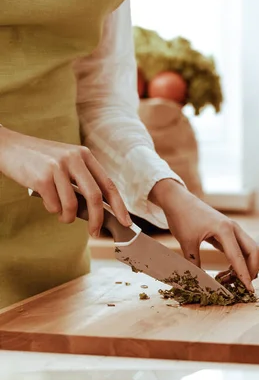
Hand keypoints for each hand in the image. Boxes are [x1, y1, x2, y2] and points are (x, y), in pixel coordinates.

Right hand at [0, 127, 131, 236]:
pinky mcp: (42, 177)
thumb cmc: (39, 160)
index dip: (119, 205)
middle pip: (95, 197)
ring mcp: (58, 167)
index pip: (108, 184)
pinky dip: (52, 210)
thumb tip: (97, 212)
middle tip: (95, 232)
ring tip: (62, 215)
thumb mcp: (65, 162)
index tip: (126, 222)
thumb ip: (81, 180)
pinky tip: (46, 201)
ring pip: (72, 205)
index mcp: (84, 155)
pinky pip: (54, 206)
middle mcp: (74, 158)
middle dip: (97, 219)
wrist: (8, 147)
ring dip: (67, 217)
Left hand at [149, 179, 258, 290]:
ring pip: (250, 251)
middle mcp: (234, 229)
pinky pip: (240, 250)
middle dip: (251, 271)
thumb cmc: (182, 217)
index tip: (249, 290)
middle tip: (237, 286)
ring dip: (244, 268)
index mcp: (224, 230)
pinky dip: (237, 263)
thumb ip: (194, 262)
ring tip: (226, 280)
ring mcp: (233, 230)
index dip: (244, 275)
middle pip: (254, 252)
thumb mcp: (186, 242)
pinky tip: (225, 272)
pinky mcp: (228, 233)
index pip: (239, 257)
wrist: (178, 200)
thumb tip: (199, 283)